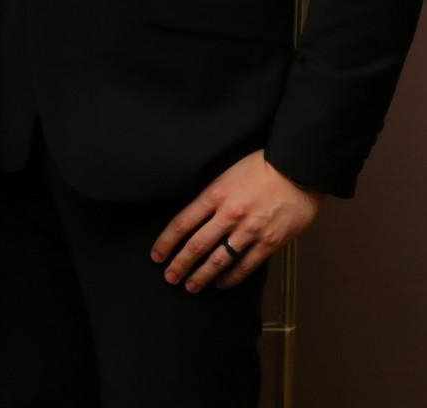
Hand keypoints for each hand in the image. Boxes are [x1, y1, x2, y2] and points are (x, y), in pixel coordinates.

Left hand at [152, 150, 323, 292]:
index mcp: (215, 195)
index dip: (166, 242)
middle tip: (170, 277)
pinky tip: (221, 283)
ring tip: (191, 286)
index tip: (157, 255)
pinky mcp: (270, 242)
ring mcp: (250, 230)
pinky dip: (232, 278)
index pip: (181, 223)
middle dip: (180, 264)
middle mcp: (229, 214)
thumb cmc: (261, 167)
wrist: (298, 170)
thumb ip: (211, 198)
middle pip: (196, 245)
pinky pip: (246, 265)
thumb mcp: (226, 175)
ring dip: (202, 276)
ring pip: (219, 260)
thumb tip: (194, 219)